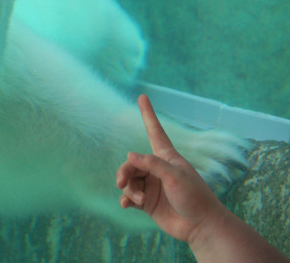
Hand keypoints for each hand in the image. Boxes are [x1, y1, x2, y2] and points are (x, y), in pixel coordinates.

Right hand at [115, 94, 227, 242]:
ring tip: (139, 199)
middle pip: (132, 163)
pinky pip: (130, 196)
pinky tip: (126, 205)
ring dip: (130, 189)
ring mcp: (152, 185)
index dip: (148, 114)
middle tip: (122, 182)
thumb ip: (151, 164)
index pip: (154, 131)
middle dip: (125, 172)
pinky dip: (126, 199)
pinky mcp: (148, 202)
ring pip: (129, 180)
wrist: (201, 227)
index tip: (143, 96)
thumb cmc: (194, 197)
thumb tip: (129, 155)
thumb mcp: (175, 176)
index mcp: (167, 157)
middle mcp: (157, 169)